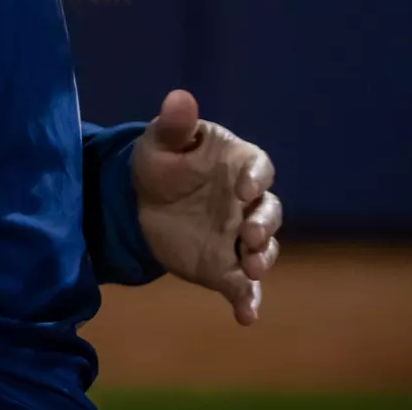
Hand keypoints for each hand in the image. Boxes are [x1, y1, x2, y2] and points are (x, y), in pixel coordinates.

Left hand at [133, 90, 281, 326]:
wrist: (141, 201)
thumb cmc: (160, 161)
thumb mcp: (159, 141)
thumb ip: (173, 123)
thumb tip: (179, 96)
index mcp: (239, 165)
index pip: (261, 169)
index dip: (256, 178)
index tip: (243, 188)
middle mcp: (248, 203)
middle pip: (270, 213)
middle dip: (265, 225)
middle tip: (250, 236)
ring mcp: (239, 236)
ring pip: (263, 250)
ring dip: (261, 260)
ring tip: (249, 268)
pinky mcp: (225, 266)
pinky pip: (243, 286)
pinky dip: (248, 301)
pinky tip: (246, 316)